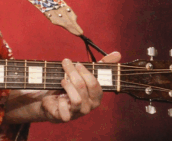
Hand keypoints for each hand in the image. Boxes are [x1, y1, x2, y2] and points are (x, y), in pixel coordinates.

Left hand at [4, 51, 120, 123]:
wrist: (53, 101)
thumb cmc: (72, 87)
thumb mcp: (85, 74)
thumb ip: (102, 66)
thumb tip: (117, 53)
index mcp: (96, 96)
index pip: (95, 84)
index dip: (85, 72)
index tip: (77, 63)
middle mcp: (89, 106)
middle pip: (82, 87)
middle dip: (72, 72)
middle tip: (65, 63)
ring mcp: (78, 113)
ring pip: (75, 99)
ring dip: (67, 86)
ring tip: (62, 80)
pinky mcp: (65, 117)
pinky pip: (64, 111)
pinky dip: (60, 101)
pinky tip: (58, 96)